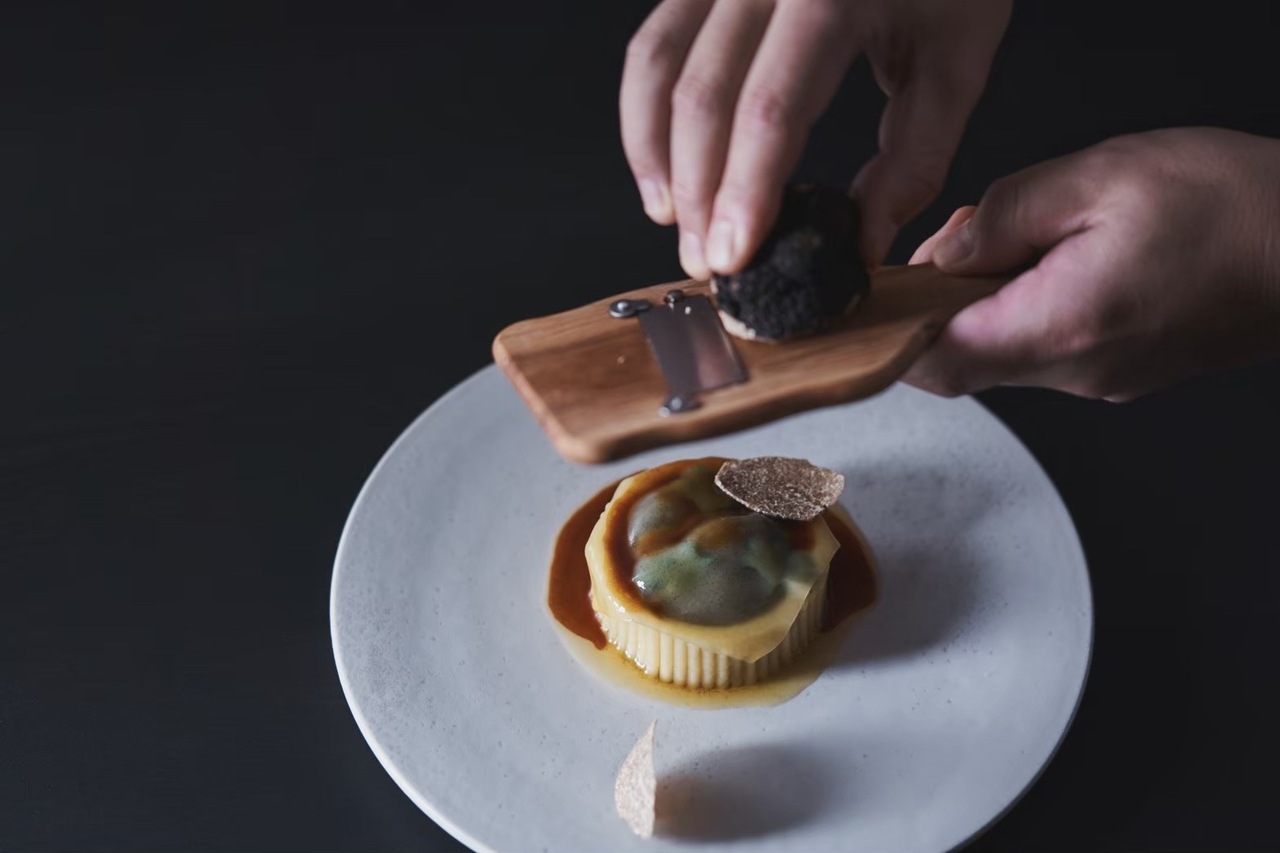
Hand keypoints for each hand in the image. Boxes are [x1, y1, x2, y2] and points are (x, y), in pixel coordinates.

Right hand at [619, 0, 1010, 276]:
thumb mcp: (953, 64)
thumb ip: (913, 159)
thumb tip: (861, 244)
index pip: (771, 108)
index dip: (744, 192)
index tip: (736, 256)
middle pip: (703, 96)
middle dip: (697, 193)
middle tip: (707, 262)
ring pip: (658, 69)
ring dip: (655, 157)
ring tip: (673, 222)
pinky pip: (653, 46)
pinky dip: (646, 114)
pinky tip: (662, 166)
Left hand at [905, 128, 1279, 399]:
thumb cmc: (1230, 205)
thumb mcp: (1099, 178)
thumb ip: (1003, 217)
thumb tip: (943, 255)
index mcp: (1060, 326)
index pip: (932, 360)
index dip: (891, 327)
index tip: (883, 289)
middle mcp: (1076, 371)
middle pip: (960, 362)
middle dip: (939, 305)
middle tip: (970, 241)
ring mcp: (1100, 380)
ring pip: (1002, 354)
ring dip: (988, 303)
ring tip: (1032, 240)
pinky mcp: (1120, 372)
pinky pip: (1045, 350)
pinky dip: (1030, 309)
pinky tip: (1063, 261)